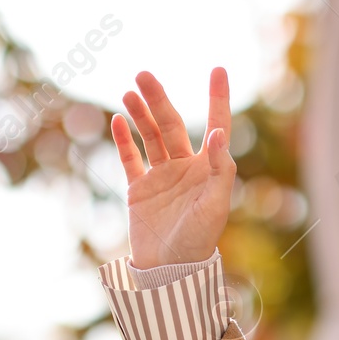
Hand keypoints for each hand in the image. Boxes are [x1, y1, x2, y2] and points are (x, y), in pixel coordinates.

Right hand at [113, 67, 234, 267]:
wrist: (169, 269)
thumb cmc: (199, 240)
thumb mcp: (215, 205)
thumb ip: (220, 169)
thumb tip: (219, 133)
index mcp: (208, 169)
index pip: (216, 125)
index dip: (217, 98)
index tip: (217, 70)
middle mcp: (185, 168)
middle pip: (172, 124)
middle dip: (158, 100)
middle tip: (143, 75)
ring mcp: (161, 176)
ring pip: (150, 136)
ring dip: (140, 114)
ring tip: (129, 92)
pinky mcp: (140, 189)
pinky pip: (131, 159)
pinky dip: (124, 141)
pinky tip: (118, 121)